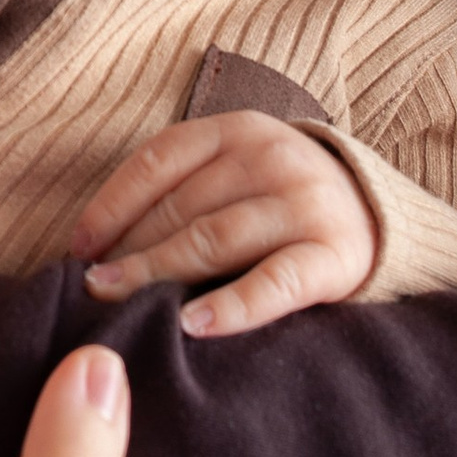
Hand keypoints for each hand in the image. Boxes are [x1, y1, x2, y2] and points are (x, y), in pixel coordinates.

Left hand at [69, 108, 376, 333]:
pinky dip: (232, 306)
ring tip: (120, 303)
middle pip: (181, 206)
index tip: (77, 248)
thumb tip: (95, 248)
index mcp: (236, 130)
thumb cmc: (280, 202)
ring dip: (159, 273)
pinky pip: (274, 283)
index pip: (157, 162)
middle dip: (128, 249)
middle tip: (91, 289)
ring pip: (214, 239)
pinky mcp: (334, 255)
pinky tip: (193, 327)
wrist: (379, 218)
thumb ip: (182, 193)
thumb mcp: (235, 174)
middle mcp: (271, 156)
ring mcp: (304, 203)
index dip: (110, 205)